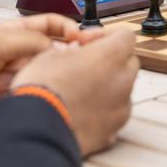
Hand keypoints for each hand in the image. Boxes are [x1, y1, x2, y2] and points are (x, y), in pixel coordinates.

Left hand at [0, 14, 80, 131]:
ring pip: (44, 74)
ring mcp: (17, 76)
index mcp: (17, 32)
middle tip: (50, 64)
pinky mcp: (14, 98)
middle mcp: (20, 53)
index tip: (85, 40)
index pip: (54, 25)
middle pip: (53, 52)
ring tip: (14, 80)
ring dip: (34, 77)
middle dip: (53, 58)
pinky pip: (33, 94)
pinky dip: (29, 94)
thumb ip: (33, 41)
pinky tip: (14, 94)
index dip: (71, 29)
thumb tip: (63, 48)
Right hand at [10, 28, 137, 155]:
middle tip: (88, 65)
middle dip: (112, 61)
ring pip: (124, 90)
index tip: (92, 42)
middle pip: (129, 62)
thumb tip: (74, 52)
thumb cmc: (42, 90)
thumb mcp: (50, 55)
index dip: (108, 37)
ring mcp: (120, 107)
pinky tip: (83, 111)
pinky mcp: (113, 130)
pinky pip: (115, 113)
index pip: (126, 36)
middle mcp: (122, 80)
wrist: (37, 130)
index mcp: (110, 55)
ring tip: (82, 91)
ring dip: (109, 86)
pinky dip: (104, 110)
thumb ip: (71, 50)